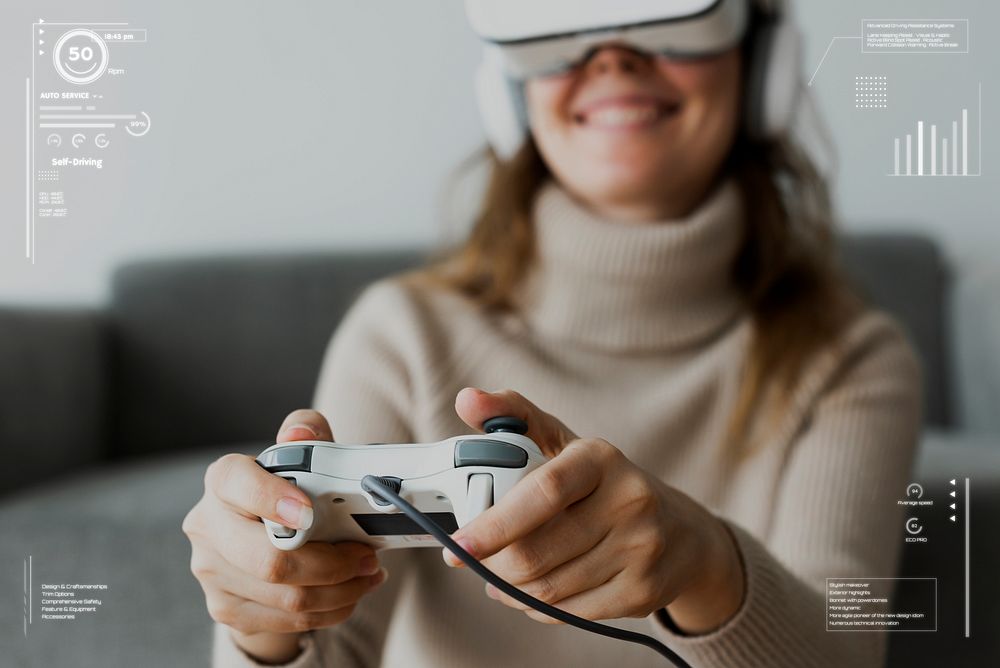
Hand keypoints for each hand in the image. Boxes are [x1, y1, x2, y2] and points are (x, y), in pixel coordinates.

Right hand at [182, 410, 387, 663]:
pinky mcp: (225, 607)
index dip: (271, 498)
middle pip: (268, 559)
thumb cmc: (289, 492)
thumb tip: (300, 432)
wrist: (261, 542)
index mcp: (224, 480)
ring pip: (285, 596)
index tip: (309, 513)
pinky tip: (349, 593)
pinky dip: (330, 610)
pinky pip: (286, 620)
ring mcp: (211, 570)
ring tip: (368, 574)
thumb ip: (308, 431)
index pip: (236, 483)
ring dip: (341, 590)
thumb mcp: (304, 454)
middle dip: (330, 564)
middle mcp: (208, 525)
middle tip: (366, 556)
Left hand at [444, 388, 744, 632]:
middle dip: (492, 564)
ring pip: (548, 589)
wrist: (683, 534)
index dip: (494, 524)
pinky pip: (570, 613)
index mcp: (601, 458)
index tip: (458, 545)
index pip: (542, 493)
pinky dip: (537, 608)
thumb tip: (466, 399)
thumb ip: (513, 417)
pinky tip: (530, 594)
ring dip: (509, 589)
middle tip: (473, 561)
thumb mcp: (566, 444)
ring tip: (498, 578)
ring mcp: (641, 549)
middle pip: (537, 552)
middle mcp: (629, 501)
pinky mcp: (644, 591)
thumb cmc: (605, 485)